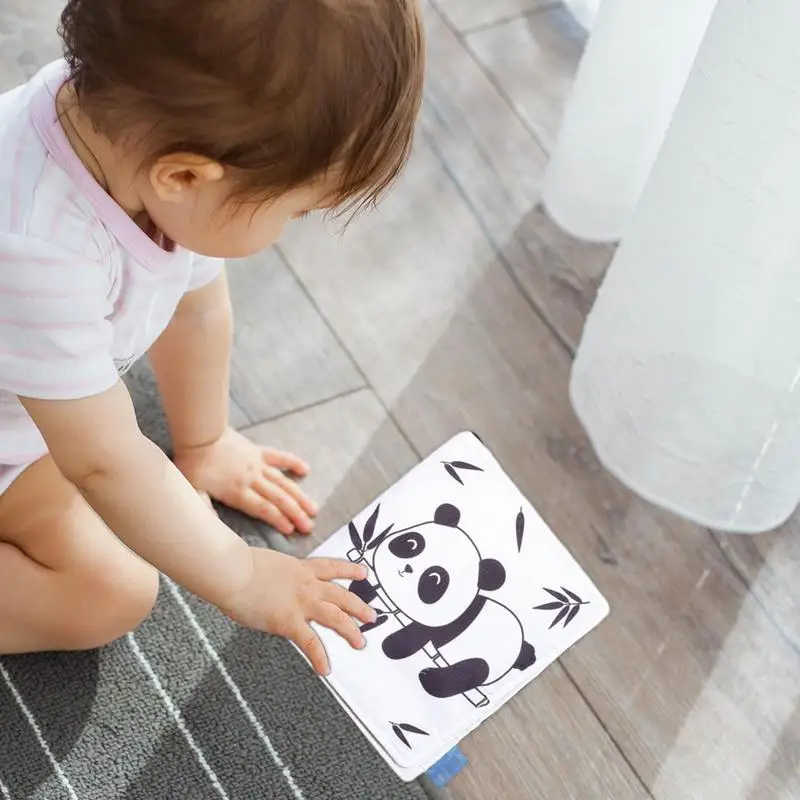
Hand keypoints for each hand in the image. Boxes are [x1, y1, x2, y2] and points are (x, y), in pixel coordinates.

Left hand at [173, 428, 317, 534]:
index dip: (278, 520)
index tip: (291, 530)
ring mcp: (257, 464)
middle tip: (309, 526)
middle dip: (295, 514)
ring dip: (299, 496)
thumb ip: (204, 510)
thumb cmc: (192, 464)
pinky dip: (293, 462)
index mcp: (237, 492)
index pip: (263, 509)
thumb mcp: (193, 491)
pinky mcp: (257, 451)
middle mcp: (252, 480)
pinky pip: (279, 457)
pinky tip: (306, 470)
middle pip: (278, 499)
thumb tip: (212, 529)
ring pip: (283, 482)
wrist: (199, 434)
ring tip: (313, 508)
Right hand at [222, 547, 375, 673]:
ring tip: (361, 642)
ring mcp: (301, 603)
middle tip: (372, 616)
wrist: (232, 572)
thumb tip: (271, 582)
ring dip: (351, 631)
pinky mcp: (289, 621)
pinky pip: (310, 643)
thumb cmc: (239, 566)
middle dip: (359, 607)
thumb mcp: (268, 564)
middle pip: (342, 595)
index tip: (363, 573)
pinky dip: (320, 657)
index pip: (332, 567)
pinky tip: (325, 669)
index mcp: (301, 568)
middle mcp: (307, 584)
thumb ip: (277, 575)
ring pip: (336, 617)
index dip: (350, 570)